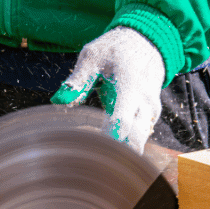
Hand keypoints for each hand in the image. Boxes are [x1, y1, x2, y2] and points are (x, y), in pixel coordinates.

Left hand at [51, 27, 164, 153]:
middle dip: (119, 154)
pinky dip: (129, 144)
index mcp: (130, 88)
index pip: (122, 122)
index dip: (110, 141)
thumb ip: (77, 80)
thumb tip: (58, 100)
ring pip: (141, 140)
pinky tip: (112, 152)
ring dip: (125, 152)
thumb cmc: (116, 49)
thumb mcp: (92, 56)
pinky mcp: (151, 115)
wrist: (148, 41)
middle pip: (136, 139)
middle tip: (96, 167)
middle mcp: (145, 103)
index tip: (95, 153)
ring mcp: (151, 110)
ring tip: (104, 164)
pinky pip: (142, 135)